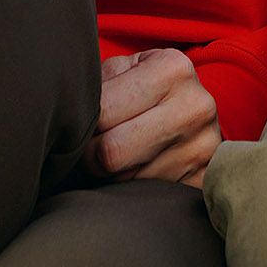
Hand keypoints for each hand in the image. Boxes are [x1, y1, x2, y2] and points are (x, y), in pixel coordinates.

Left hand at [87, 48, 220, 186]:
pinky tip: (140, 169)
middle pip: (111, 154)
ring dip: (113, 174)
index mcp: (172, 68)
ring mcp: (203, 147)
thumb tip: (63, 114)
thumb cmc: (145, 89)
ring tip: (122, 155)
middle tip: (95, 146)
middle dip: (92, 155)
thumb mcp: (124, 71)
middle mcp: (195, 106)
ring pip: (126, 181)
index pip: (102, 114)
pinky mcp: (203, 180)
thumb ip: (96, 86)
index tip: (88, 124)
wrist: (194, 111)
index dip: (84, 125)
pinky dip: (135, 189)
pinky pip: (148, 198)